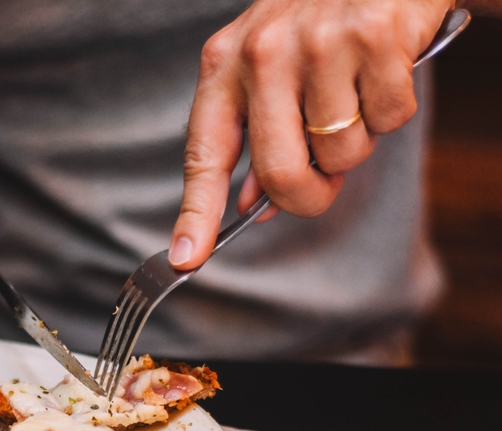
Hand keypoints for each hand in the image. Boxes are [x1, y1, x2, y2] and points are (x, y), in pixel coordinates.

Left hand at [168, 0, 452, 269]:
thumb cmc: (318, 22)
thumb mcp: (269, 72)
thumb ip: (258, 138)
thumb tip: (253, 207)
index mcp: (223, 65)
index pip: (203, 154)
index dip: (196, 214)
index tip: (185, 258)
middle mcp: (261, 53)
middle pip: (278, 173)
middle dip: (307, 197)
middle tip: (324, 182)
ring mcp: (317, 42)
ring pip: (340, 153)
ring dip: (357, 143)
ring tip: (354, 95)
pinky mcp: (373, 35)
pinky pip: (387, 119)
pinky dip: (393, 109)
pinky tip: (382, 70)